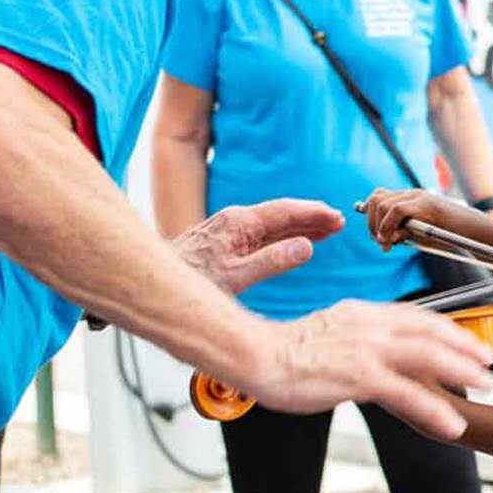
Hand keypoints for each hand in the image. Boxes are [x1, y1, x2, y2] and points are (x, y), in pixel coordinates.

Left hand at [174, 198, 344, 294]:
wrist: (152, 281)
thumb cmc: (190, 280)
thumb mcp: (236, 277)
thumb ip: (272, 262)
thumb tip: (306, 248)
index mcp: (240, 222)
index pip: (286, 211)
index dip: (314, 214)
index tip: (337, 217)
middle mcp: (236, 220)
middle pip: (283, 214)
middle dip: (313, 218)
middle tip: (340, 223)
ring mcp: (231, 230)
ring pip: (274, 223)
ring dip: (302, 226)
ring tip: (328, 230)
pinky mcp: (227, 241)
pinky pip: (264, 233)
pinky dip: (286, 235)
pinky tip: (296, 240)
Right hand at [243, 300, 492, 440]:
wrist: (257, 354)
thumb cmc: (289, 349)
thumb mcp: (334, 329)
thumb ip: (362, 334)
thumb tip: (380, 347)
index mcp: (366, 313)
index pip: (419, 316)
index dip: (448, 329)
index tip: (468, 340)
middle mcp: (372, 325)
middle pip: (432, 332)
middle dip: (466, 347)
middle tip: (489, 362)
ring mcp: (368, 350)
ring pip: (429, 357)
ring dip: (462, 372)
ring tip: (485, 386)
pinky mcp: (360, 376)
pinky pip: (407, 394)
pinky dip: (434, 408)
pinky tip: (452, 423)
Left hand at [362, 188, 481, 249]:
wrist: (473, 232)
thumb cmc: (449, 235)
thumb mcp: (419, 235)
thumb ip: (401, 233)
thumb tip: (383, 238)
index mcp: (410, 199)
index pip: (379, 198)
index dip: (370, 217)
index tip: (377, 237)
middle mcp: (412, 194)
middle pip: (376, 199)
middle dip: (371, 223)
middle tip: (381, 242)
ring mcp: (418, 197)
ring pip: (382, 204)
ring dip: (378, 226)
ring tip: (387, 243)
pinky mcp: (424, 204)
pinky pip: (395, 210)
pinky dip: (387, 226)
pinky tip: (391, 240)